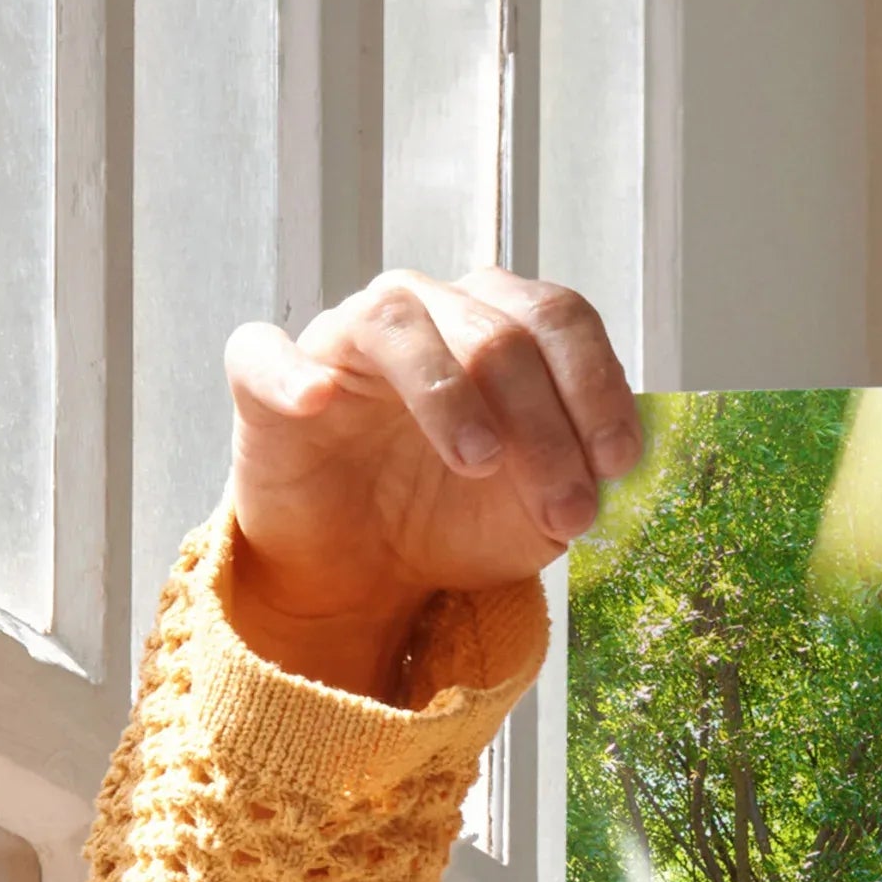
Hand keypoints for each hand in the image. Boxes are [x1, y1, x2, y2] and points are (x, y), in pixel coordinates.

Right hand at [220, 270, 640, 697]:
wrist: (366, 569)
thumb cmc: (455, 517)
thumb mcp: (539, 512)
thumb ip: (579, 478)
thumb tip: (612, 466)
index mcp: (499, 327)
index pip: (558, 319)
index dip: (596, 384)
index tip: (617, 463)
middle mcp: (426, 313)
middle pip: (496, 332)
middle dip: (545, 426)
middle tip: (567, 510)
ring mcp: (345, 339)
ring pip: (398, 323)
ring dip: (449, 393)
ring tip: (480, 463)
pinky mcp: (267, 380)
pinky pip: (264, 353)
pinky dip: (291, 372)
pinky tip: (317, 401)